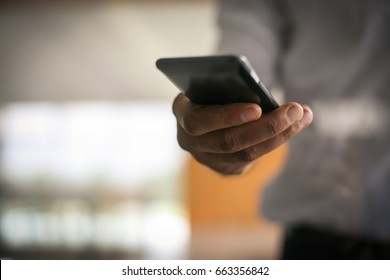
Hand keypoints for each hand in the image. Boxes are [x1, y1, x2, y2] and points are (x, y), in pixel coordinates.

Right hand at [172, 93, 312, 174]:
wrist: (207, 110)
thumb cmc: (212, 89)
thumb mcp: (212, 84)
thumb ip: (226, 89)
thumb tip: (261, 97)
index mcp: (181, 113)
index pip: (200, 121)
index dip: (228, 117)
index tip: (258, 108)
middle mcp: (188, 140)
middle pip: (229, 142)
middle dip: (266, 127)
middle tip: (295, 110)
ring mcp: (206, 158)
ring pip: (246, 154)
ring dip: (279, 135)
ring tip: (303, 115)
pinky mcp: (224, 167)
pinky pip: (253, 158)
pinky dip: (277, 141)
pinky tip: (295, 125)